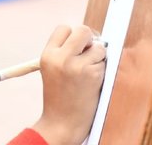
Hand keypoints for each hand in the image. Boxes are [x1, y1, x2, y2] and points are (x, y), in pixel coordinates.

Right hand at [31, 25, 105, 144]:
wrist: (62, 123)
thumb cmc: (60, 96)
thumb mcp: (53, 70)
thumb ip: (66, 51)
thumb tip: (92, 36)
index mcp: (47, 55)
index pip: (64, 28)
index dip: (73, 35)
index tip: (78, 45)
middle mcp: (60, 58)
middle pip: (83, 31)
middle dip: (90, 39)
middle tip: (90, 51)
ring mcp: (77, 66)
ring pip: (98, 47)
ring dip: (98, 58)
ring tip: (88, 74)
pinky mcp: (92, 75)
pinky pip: (104, 62)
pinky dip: (102, 70)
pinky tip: (92, 83)